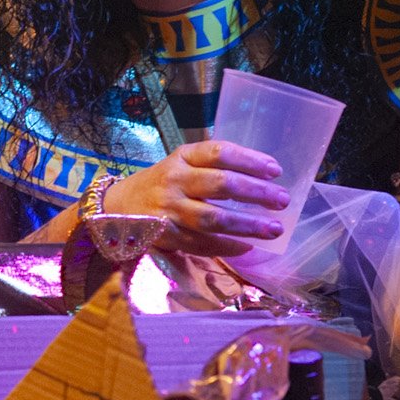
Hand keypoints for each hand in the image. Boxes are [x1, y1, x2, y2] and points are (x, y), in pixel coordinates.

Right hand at [101, 140, 287, 258]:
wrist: (118, 207)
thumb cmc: (161, 184)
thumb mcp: (181, 164)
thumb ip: (213, 166)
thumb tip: (263, 179)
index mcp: (181, 157)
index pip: (219, 152)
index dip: (249, 160)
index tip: (275, 170)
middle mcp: (174, 181)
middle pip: (221, 184)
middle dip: (256, 193)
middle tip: (282, 200)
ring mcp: (169, 210)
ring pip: (213, 218)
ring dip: (247, 225)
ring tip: (274, 229)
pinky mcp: (166, 236)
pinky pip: (202, 243)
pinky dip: (227, 247)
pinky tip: (248, 247)